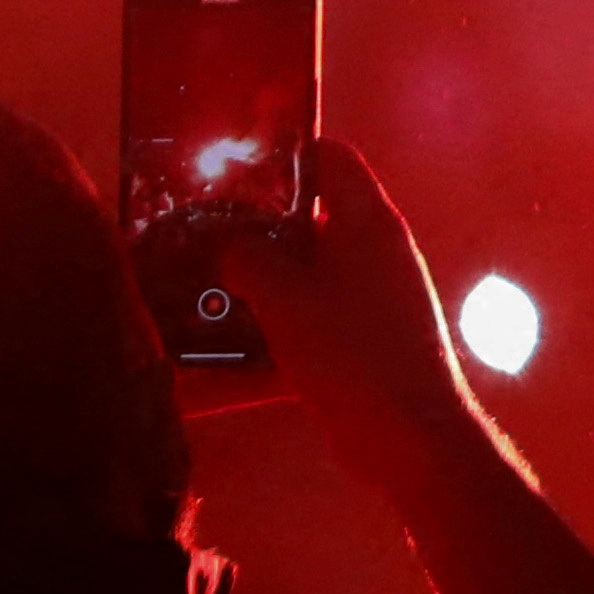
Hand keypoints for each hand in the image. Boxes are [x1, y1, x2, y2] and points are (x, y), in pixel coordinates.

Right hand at [230, 141, 593, 593]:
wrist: (409, 442)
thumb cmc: (354, 355)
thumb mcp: (287, 298)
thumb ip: (249, 258)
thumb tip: (227, 242)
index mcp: (369, 225)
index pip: (331, 160)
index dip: (283, 151)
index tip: (228, 156)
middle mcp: (374, 257)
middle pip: (305, 223)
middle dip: (248, 229)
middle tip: (187, 229)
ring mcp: (369, 305)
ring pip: (297, 283)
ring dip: (246, 290)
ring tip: (183, 291)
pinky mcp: (357, 351)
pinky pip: (299, 335)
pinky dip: (259, 345)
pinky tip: (203, 370)